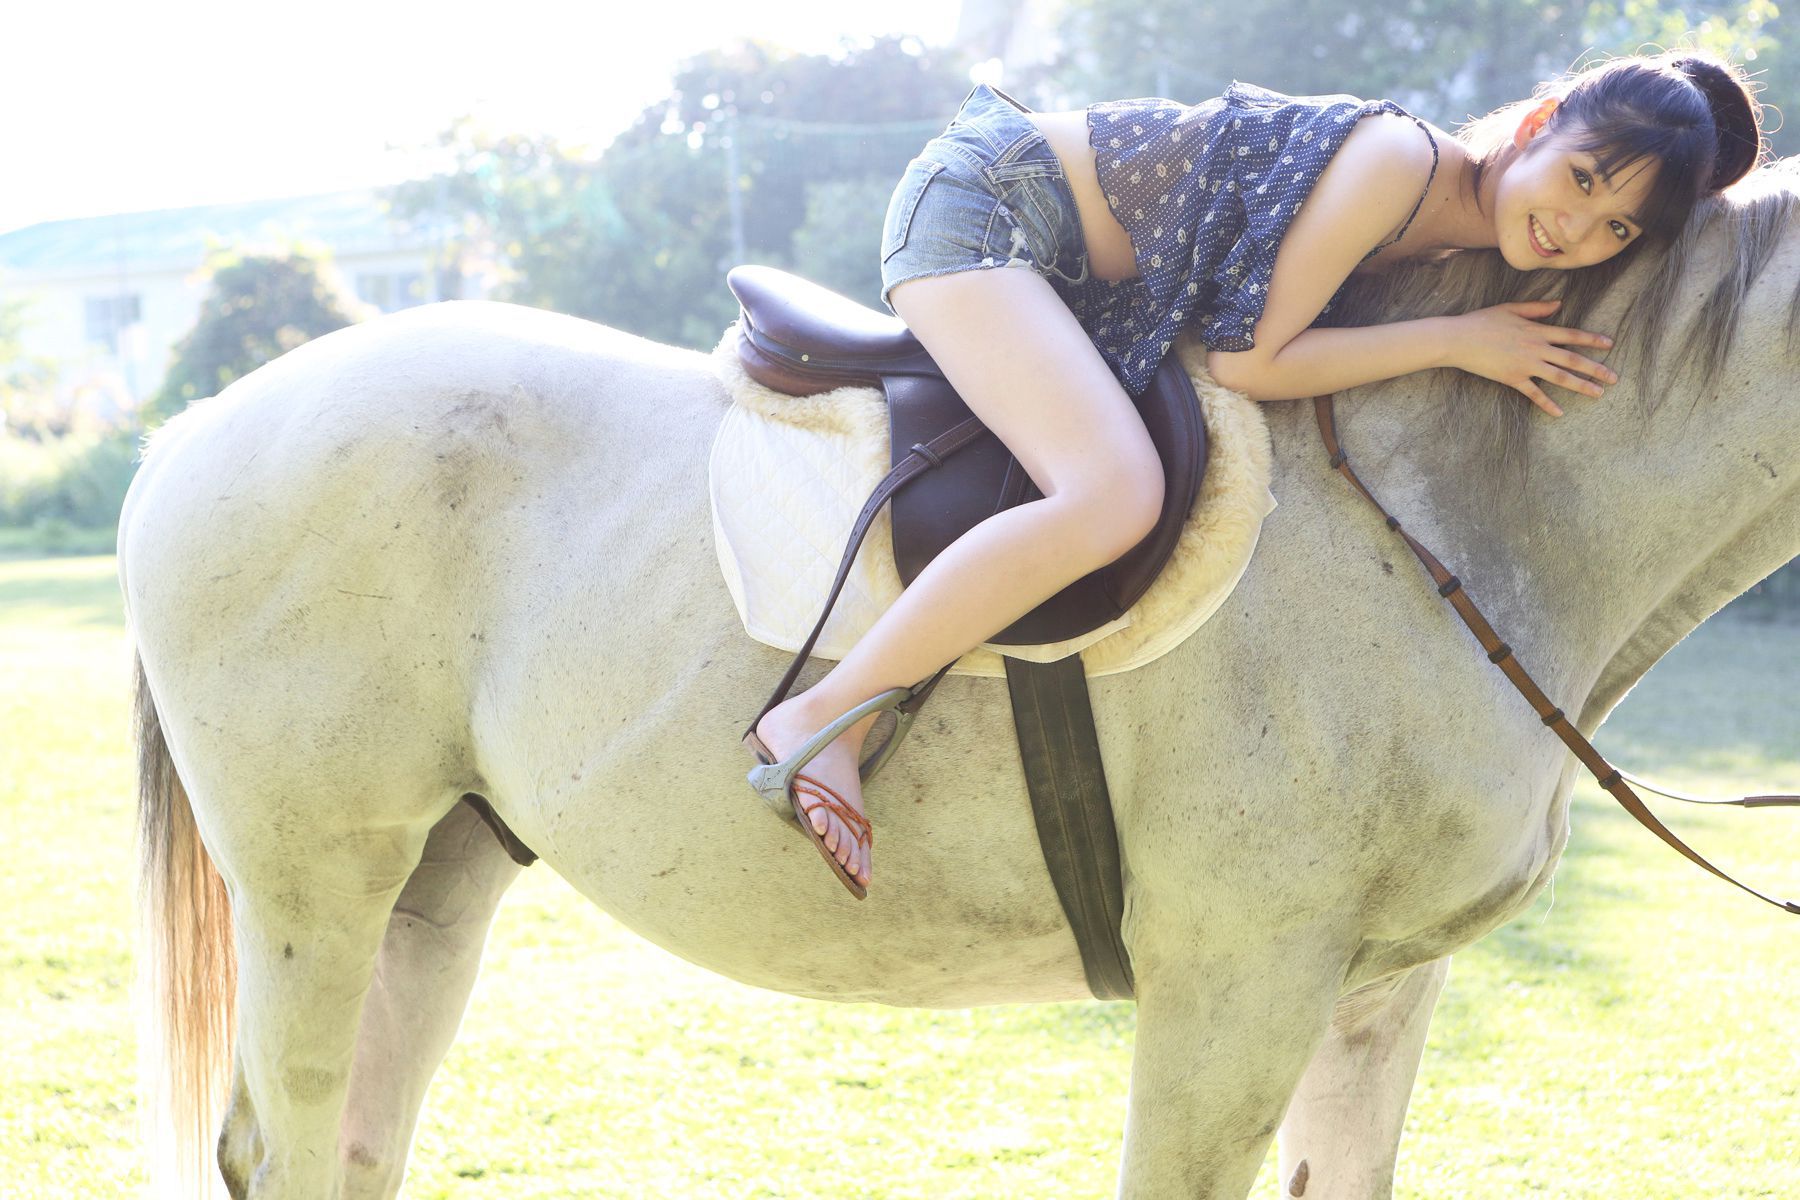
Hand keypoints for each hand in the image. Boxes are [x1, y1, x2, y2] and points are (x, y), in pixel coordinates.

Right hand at [1445, 299, 1616, 416]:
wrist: (1458, 339)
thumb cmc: (1481, 321)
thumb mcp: (1510, 308)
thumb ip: (1536, 308)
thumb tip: (1559, 305)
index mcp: (1537, 330)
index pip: (1572, 335)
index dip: (1592, 340)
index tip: (1609, 344)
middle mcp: (1536, 349)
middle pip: (1572, 360)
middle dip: (1596, 369)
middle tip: (1614, 377)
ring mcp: (1526, 365)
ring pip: (1560, 378)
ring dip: (1581, 386)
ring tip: (1598, 393)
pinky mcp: (1512, 379)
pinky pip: (1533, 394)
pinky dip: (1546, 404)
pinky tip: (1559, 413)